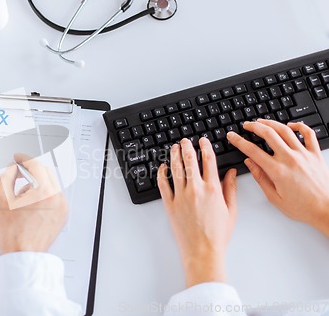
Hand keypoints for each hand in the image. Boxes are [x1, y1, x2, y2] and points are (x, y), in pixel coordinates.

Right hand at [0, 154, 67, 253]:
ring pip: (50, 184)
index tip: (17, 158)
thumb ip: (7, 176)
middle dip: (31, 170)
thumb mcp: (2, 200)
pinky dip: (43, 195)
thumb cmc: (13, 233)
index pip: (35, 165)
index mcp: (43, 192)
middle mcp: (57, 197)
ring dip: (37, 183)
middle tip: (17, 173)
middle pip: (45, 172)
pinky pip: (54, 196)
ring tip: (22, 197)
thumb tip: (13, 168)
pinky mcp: (63, 214)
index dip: (24, 159)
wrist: (23, 255)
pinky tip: (30, 205)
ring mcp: (62, 206)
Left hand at [158, 138, 236, 286]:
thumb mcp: (231, 210)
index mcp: (212, 189)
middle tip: (185, 140)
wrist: (202, 251)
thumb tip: (231, 172)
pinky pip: (163, 185)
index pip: (208, 160)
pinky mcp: (169, 205)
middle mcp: (196, 190)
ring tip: (174, 148)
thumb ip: (230, 188)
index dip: (205, 147)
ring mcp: (180, 196)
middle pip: (190, 161)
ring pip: (176, 169)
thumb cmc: (217, 234)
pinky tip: (163, 167)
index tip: (202, 141)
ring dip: (174, 155)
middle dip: (187, 147)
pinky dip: (162, 173)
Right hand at [227, 119, 328, 235]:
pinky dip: (299, 126)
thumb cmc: (302, 207)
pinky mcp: (315, 154)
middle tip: (246, 125)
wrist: (326, 209)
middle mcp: (290, 159)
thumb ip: (260, 178)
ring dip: (271, 123)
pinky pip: (308, 134)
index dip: (239, 141)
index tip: (232, 136)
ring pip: (285, 130)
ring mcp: (304, 154)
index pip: (252, 150)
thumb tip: (250, 163)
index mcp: (277, 171)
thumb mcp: (274, 197)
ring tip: (262, 121)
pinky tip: (291, 125)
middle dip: (254, 126)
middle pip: (268, 134)